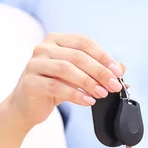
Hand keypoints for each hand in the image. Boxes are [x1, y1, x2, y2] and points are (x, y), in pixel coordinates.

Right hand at [7, 33, 123, 128]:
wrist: (26, 107)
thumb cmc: (53, 88)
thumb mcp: (77, 77)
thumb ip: (97, 70)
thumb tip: (122, 69)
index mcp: (56, 40)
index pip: (84, 42)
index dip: (103, 56)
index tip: (117, 72)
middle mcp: (43, 48)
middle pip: (77, 56)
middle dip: (100, 71)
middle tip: (114, 85)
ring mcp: (34, 64)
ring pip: (66, 69)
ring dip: (88, 82)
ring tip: (102, 93)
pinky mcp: (29, 82)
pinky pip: (56, 86)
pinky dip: (75, 94)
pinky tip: (88, 101)